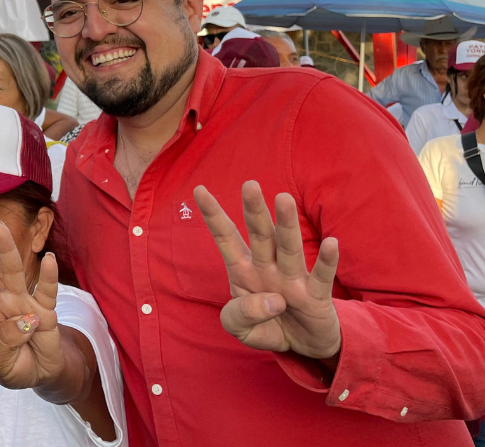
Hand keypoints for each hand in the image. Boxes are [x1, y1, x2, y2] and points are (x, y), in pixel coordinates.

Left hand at [0, 223, 65, 389]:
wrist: (41, 373)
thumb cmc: (14, 365)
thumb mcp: (2, 366)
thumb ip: (4, 346)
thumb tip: (22, 322)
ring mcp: (21, 304)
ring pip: (12, 273)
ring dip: (6, 251)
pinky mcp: (45, 309)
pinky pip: (46, 291)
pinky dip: (48, 276)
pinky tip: (48, 258)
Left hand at [194, 182, 340, 359]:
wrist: (302, 347)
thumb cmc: (266, 326)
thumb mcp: (239, 328)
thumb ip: (241, 315)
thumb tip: (273, 300)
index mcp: (243, 270)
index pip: (226, 238)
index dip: (213, 216)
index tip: (199, 190)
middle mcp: (267, 268)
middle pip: (260, 235)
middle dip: (254, 211)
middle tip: (249, 185)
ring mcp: (293, 280)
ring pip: (288, 247)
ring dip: (286, 225)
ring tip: (283, 199)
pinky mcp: (317, 296)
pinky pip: (322, 277)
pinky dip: (327, 261)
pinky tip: (331, 243)